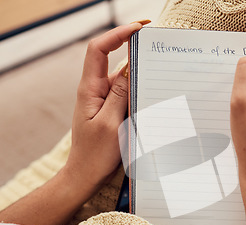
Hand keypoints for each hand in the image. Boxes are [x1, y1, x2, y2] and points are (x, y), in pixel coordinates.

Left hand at [64, 21, 148, 194]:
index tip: (138, 27)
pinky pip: (125, 92)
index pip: (98, 49)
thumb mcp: (111, 124)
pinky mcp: (110, 109)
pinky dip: (138, 88)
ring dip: (138, 71)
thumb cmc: (95, 154)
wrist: (85, 175)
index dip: (117, 33)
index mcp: (90, 89)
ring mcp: (103, 99)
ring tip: (160, 69)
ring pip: (122, 77)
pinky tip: (152, 92)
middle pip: (112, 58)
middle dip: (133, 47)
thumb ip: (120, 95)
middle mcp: (95, 90)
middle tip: (156, 43)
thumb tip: (129, 69)